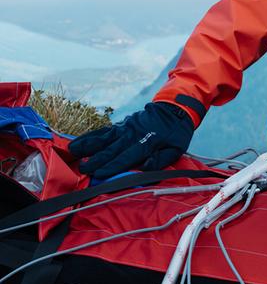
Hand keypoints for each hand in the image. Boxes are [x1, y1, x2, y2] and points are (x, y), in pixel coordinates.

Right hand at [68, 102, 194, 179]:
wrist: (175, 109)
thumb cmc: (176, 133)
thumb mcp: (176, 148)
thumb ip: (161, 159)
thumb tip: (144, 168)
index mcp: (148, 142)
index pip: (127, 157)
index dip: (112, 166)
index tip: (98, 174)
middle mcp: (133, 134)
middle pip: (112, 149)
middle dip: (96, 160)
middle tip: (83, 169)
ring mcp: (125, 128)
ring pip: (104, 138)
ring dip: (88, 146)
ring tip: (72, 152)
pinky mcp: (121, 124)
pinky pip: (103, 131)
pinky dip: (89, 137)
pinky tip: (77, 142)